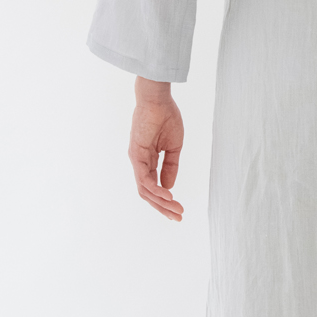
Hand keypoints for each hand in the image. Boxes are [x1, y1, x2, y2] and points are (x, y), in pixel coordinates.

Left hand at [129, 77, 183, 220]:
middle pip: (147, 193)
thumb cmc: (166, 117)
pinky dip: (156, 190)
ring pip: (145, 190)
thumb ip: (171, 167)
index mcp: (147, 161)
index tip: (180, 210)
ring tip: (177, 210)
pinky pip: (144, 179)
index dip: (165, 201)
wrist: (159, 99)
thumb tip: (169, 186)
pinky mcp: (136, 155)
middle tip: (179, 217)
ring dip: (161, 203)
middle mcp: (139, 163)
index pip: (153, 187)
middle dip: (163, 208)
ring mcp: (136, 160)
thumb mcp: (174, 147)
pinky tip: (169, 196)